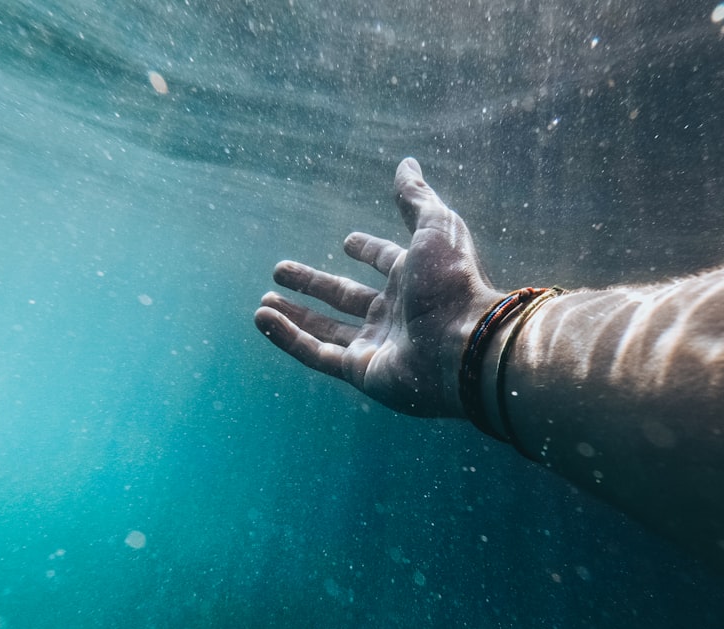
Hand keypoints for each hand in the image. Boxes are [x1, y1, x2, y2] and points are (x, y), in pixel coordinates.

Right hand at [254, 158, 502, 416]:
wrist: (461, 345)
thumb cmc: (452, 283)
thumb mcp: (435, 227)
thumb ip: (416, 198)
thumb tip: (407, 163)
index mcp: (415, 278)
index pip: (385, 260)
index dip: (369, 250)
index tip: (348, 242)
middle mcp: (396, 312)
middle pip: (346, 296)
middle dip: (313, 284)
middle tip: (280, 270)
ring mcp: (377, 344)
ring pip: (326, 329)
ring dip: (295, 315)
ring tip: (264, 302)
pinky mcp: (360, 370)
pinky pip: (316, 354)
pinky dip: (287, 338)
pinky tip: (262, 319)